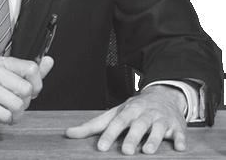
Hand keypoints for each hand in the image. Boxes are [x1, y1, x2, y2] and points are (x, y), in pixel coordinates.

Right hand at [0, 55, 53, 137]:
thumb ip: (31, 74)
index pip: (31, 67)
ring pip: (17, 104)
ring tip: (3, 110)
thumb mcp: (12, 84)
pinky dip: (4, 120)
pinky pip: (5, 114)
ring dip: (14, 114)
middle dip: (23, 103)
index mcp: (2, 62)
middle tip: (10, 103)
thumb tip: (49, 60)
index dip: (36, 85)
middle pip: (26, 88)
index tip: (29, 92)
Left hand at [65, 85, 187, 154]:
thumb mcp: (113, 114)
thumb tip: (68, 134)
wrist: (163, 96)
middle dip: (132, 137)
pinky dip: (180, 140)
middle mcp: (144, 114)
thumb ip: (93, 126)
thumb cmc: (133, 110)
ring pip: (157, 129)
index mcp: (128, 111)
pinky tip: (180, 148)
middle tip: (126, 152)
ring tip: (147, 151)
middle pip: (137, 125)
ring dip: (153, 140)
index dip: (109, 134)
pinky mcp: (177, 127)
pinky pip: (180, 134)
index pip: (116, 122)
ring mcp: (161, 119)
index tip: (101, 148)